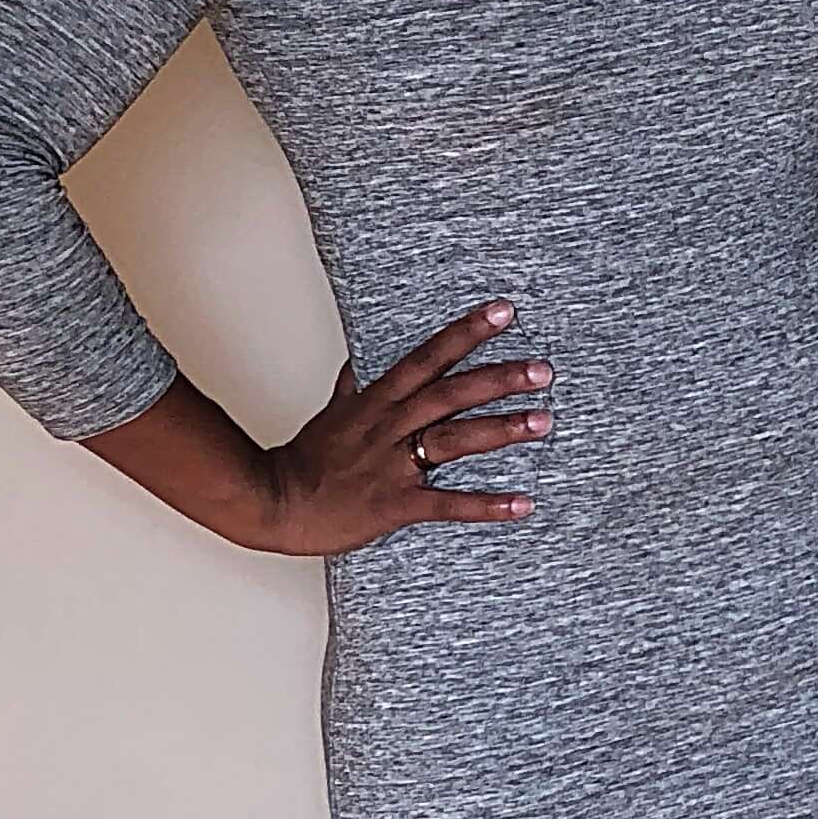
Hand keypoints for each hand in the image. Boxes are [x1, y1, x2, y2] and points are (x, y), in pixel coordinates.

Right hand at [248, 298, 551, 558]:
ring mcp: (394, 465)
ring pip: (454, 441)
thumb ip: (352, 387)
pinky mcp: (396, 504)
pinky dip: (486, 505)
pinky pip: (447, 504)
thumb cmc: (305, 460)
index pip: (428, 357)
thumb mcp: (331, 413)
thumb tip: (360, 362)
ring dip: (501, 430)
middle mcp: (391, 427)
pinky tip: (522, 503)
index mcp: (378, 401)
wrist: (274, 502)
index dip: (466, 333)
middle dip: (498, 380)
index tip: (502, 313)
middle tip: (542, 369)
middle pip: (450, 394)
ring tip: (543, 421)